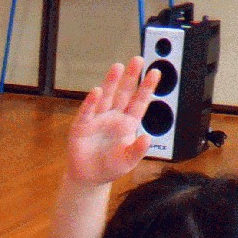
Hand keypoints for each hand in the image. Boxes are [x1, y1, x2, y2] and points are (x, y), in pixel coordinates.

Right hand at [65, 58, 157, 186]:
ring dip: (111, 82)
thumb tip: (148, 138)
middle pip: (124, 93)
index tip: (155, 72)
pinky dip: (91, 102)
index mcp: (128, 123)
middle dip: (130, 77)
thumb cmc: (110, 167)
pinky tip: (96, 92)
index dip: (147, 88)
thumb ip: (138, 150)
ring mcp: (97, 119)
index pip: (139, 102)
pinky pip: (87, 112)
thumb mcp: (128, 161)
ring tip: (117, 67)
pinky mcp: (82, 126)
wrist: (89, 177)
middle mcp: (113, 116)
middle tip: (138, 59)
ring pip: (106, 97)